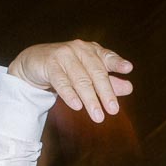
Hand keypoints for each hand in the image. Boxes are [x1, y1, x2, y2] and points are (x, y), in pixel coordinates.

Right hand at [8, 40, 133, 122]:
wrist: (35, 63)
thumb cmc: (67, 69)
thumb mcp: (88, 75)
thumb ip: (108, 82)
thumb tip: (129, 88)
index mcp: (92, 51)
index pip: (107, 57)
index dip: (117, 63)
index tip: (128, 68)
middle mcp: (79, 49)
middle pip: (96, 72)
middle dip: (106, 92)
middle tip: (114, 110)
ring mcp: (64, 55)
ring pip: (80, 79)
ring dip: (90, 99)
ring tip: (98, 116)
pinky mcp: (49, 64)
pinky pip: (61, 81)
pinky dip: (69, 94)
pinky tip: (77, 106)